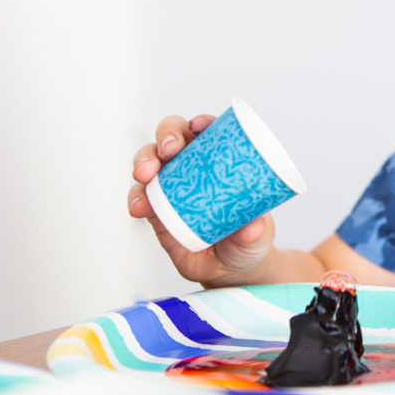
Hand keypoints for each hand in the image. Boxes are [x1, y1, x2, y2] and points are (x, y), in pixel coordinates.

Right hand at [127, 114, 276, 286]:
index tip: (200, 126)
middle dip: (167, 135)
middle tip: (169, 150)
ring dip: (144, 161)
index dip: (201, 123)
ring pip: (150, 161)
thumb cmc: (247, 240)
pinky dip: (136, 197)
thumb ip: (256, 232)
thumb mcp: (257, 235)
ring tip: (146, 174)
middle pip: (174, 137)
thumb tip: (253, 227)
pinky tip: (139, 205)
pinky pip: (141, 196)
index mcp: (219, 160)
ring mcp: (170, 186)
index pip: (209, 132)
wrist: (230, 272)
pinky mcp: (156, 210)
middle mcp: (192, 167)